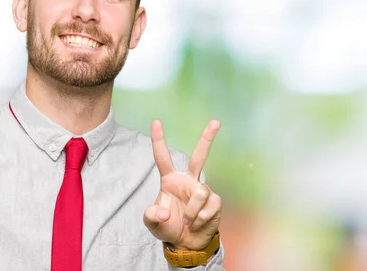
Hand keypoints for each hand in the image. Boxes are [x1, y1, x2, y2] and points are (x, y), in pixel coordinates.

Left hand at [143, 119, 221, 250]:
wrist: (186, 244)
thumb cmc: (168, 227)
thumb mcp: (153, 223)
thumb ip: (151, 216)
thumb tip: (165, 211)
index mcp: (170, 180)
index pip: (163, 157)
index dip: (158, 140)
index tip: (156, 122)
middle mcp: (188, 180)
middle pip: (199, 156)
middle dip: (207, 138)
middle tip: (215, 122)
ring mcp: (202, 190)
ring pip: (200, 192)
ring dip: (192, 211)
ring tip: (188, 221)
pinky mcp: (215, 202)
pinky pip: (209, 206)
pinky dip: (200, 218)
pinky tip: (197, 224)